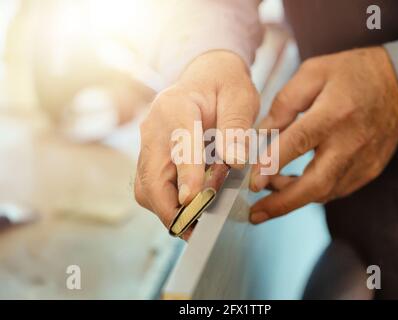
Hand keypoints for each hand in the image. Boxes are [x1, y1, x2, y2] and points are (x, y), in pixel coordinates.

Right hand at [135, 50, 258, 234]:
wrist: (206, 76)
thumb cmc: (224, 86)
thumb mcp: (240, 99)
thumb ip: (235, 129)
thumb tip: (233, 162)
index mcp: (176, 106)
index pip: (179, 144)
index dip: (186, 174)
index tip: (192, 200)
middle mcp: (154, 126)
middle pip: (151, 175)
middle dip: (170, 207)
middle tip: (196, 230)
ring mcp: (148, 142)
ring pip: (146, 186)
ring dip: (166, 210)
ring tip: (194, 225)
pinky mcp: (150, 155)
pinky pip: (149, 186)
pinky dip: (165, 203)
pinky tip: (187, 211)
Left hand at [249, 47, 397, 223]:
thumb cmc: (351, 75)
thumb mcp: (313, 73)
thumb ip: (284, 103)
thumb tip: (261, 133)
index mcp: (334, 113)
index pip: (299, 143)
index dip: (272, 165)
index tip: (252, 183)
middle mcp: (350, 142)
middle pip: (315, 184)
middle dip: (282, 203)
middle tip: (255, 214)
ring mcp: (363, 161)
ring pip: (324, 193)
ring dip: (293, 196)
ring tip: (271, 187)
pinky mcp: (369, 171)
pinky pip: (335, 189)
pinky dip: (311, 191)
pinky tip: (295, 183)